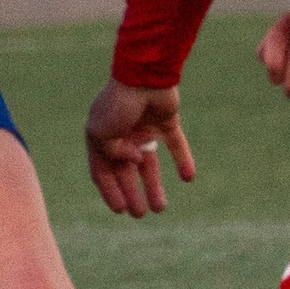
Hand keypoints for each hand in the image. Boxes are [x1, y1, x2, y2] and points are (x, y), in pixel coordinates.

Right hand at [84, 79, 196, 217]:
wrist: (144, 74)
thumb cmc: (118, 103)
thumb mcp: (101, 133)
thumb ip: (112, 154)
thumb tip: (133, 162)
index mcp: (101, 137)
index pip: (102, 171)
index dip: (110, 191)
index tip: (120, 210)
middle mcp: (121, 134)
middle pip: (127, 172)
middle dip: (132, 194)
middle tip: (140, 214)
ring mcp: (144, 128)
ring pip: (150, 164)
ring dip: (153, 185)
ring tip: (161, 208)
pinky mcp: (166, 122)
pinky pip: (175, 145)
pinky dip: (182, 160)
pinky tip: (188, 177)